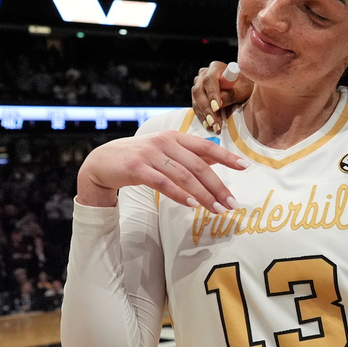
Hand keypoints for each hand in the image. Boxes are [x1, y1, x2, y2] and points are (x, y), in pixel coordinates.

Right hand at [77, 131, 248, 212]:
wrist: (102, 162)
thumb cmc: (140, 158)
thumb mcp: (166, 151)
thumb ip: (190, 155)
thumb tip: (219, 160)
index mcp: (175, 137)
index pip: (206, 147)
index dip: (227, 157)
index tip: (245, 166)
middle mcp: (164, 142)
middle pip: (198, 166)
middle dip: (218, 186)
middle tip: (232, 203)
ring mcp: (150, 154)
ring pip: (184, 177)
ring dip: (204, 195)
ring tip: (217, 209)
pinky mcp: (137, 168)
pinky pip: (163, 183)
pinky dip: (180, 195)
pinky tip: (193, 205)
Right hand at [191, 61, 253, 133]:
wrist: (243, 88)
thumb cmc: (245, 86)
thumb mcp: (243, 90)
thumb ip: (231, 95)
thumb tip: (218, 104)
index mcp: (216, 67)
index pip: (210, 80)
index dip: (212, 94)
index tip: (216, 107)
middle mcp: (204, 74)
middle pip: (199, 90)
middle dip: (206, 108)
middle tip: (214, 121)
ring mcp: (199, 84)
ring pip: (196, 99)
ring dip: (204, 114)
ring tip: (213, 126)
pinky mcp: (198, 95)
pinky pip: (196, 106)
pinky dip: (202, 116)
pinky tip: (208, 125)